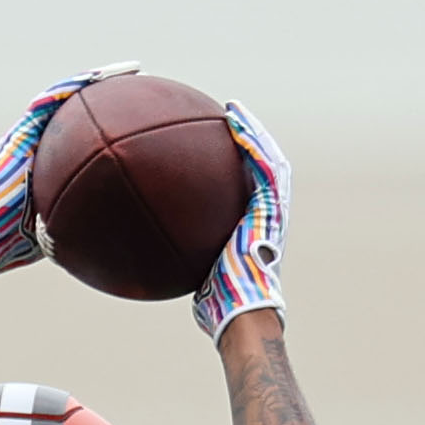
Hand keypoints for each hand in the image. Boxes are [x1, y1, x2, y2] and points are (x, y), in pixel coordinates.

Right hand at [0, 64, 134, 272]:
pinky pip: (48, 104)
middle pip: (76, 111)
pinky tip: (94, 79)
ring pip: (64, 99)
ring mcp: (26, 136)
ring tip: (125, 71)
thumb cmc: (11, 241)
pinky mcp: (20, 134)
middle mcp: (36, 144)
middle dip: (106, 95)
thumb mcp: (53, 227)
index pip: (80, 135)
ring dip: (93, 83)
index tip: (134, 116)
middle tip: (137, 84)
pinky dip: (70, 90)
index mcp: (46, 163)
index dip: (106, 122)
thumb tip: (103, 228)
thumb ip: (73, 217)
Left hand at [193, 99, 290, 341]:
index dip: (239, 169)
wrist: (242, 313)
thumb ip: (185, 262)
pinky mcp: (271, 206)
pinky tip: (233, 124)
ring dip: (252, 132)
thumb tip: (152, 262)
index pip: (250, 191)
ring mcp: (272, 210)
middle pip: (263, 168)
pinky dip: (250, 142)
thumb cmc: (219, 308)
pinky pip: (262, 164)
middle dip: (249, 142)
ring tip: (233, 112)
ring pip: (268, 158)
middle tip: (229, 121)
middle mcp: (268, 216)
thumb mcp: (196, 278)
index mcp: (254, 230)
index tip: (219, 152)